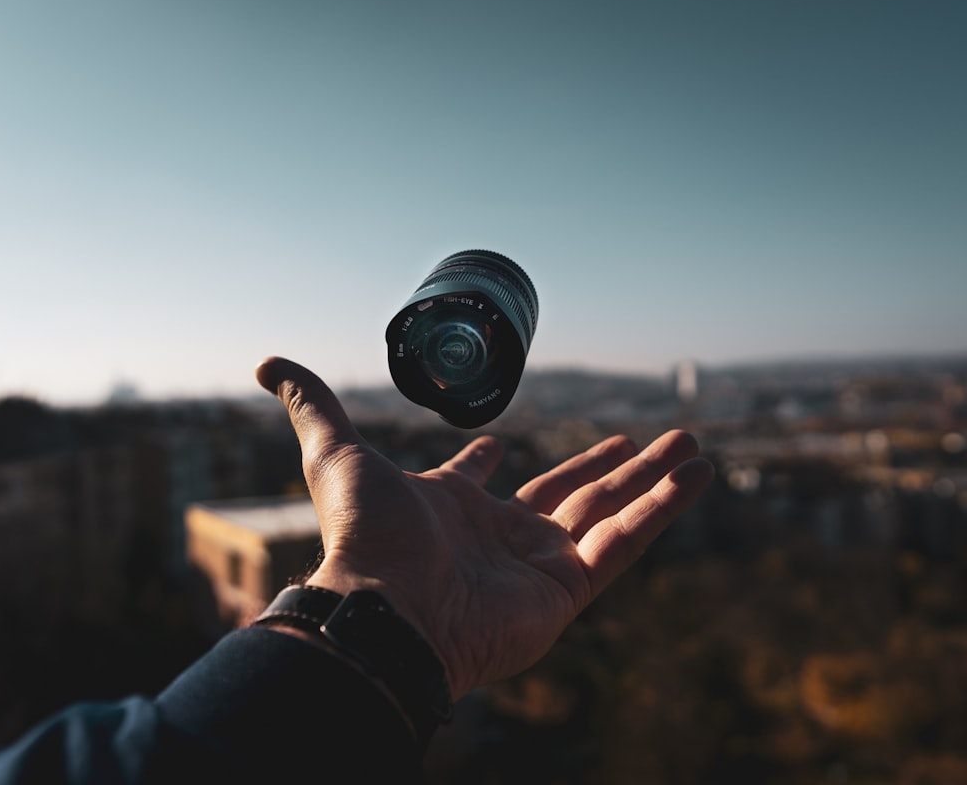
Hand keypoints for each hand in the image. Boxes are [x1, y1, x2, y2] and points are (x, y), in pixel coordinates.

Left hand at [255, 356, 713, 699]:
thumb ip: (313, 405)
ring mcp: (538, 565)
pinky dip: (665, 509)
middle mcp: (499, 537)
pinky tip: (699, 474)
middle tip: (645, 435)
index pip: (478, 479)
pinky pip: (626, 543)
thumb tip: (267, 359)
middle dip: (609, 463)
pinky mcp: (568, 592)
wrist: (386, 607)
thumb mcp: (337, 453)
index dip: (489, 460)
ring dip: (653, 479)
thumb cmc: (363, 534)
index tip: (501, 442)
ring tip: (694, 444)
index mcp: (451, 508)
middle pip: (569, 491)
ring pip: (611, 513)